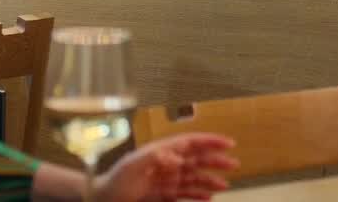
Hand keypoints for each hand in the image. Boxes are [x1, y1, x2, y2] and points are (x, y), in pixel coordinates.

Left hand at [96, 133, 237, 201]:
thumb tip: (179, 157)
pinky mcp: (163, 196)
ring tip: (225, 186)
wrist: (102, 200)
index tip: (228, 143)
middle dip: (215, 161)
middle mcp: (167, 164)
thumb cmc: (116, 180)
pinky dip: (198, 196)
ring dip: (210, 180)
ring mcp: (166, 181)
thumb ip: (156, 157)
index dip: (209, 141)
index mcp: (162, 152)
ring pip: (194, 178)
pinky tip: (209, 199)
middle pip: (196, 160)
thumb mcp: (133, 166)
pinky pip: (185, 194)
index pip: (190, 143)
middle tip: (234, 164)